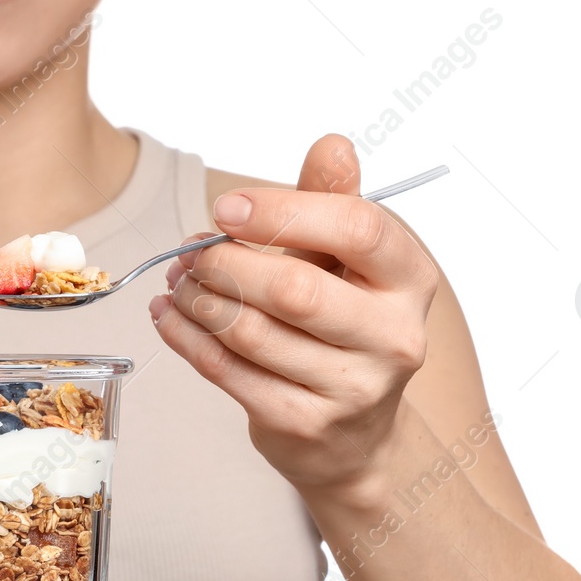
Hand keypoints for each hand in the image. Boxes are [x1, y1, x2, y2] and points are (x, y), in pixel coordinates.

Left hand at [149, 134, 439, 496]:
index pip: (357, 229)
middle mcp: (393, 336)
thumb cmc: (344, 327)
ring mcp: (352, 387)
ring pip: (252, 332)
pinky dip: (187, 338)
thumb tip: (331, 145)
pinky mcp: (304, 423)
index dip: (283, 212)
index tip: (227, 208)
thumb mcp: (347, 261)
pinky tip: (169, 316)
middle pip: (295, 288)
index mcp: (411, 280)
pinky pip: (228, 372)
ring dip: (199, 299)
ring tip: (179, 281)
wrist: (353, 436)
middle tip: (190, 252)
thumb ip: (333, 203)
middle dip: (226, 263)